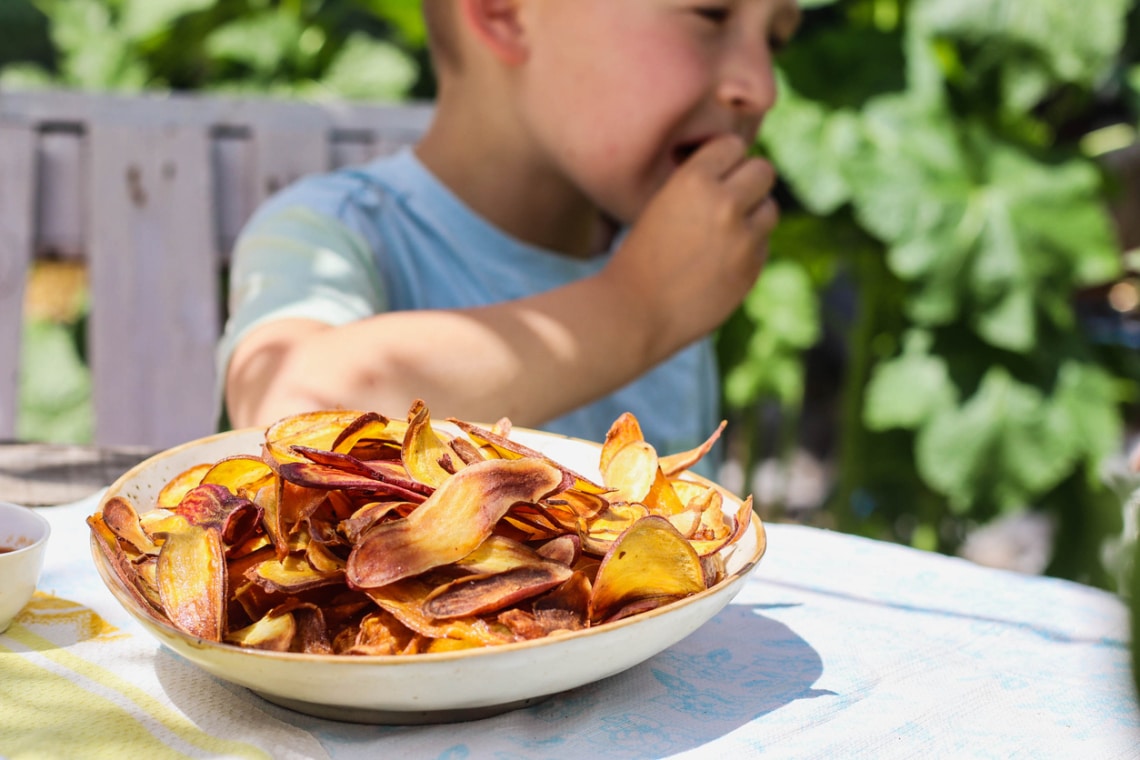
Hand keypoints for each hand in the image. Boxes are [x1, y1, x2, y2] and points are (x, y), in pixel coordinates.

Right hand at [602, 134, 777, 358]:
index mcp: (693, 180)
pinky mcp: (751, 269)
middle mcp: (724, 204)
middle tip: (729, 197)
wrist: (633, 312)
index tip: (714, 172)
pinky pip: (763, 244)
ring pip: (770, 208)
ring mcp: (743, 239)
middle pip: (763, 170)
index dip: (724, 159)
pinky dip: (748, 248)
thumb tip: (737, 172)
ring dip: (753, 214)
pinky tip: (719, 261)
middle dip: (748, 181)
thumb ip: (699, 186)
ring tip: (723, 231)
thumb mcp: (660, 204)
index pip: (733, 145)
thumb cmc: (638, 257)